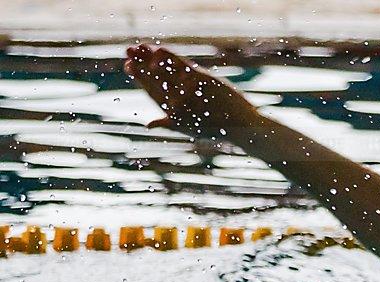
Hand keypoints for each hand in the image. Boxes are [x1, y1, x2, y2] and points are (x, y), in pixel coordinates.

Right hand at [123, 44, 259, 135]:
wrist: (243, 128)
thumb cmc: (218, 129)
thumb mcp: (190, 128)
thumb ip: (168, 123)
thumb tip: (148, 124)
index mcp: (172, 113)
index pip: (150, 90)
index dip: (138, 77)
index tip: (128, 65)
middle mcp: (177, 103)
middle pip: (154, 78)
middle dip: (139, 63)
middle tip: (128, 51)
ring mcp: (188, 91)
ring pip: (164, 71)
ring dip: (148, 57)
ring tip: (139, 47)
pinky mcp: (200, 81)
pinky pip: (180, 66)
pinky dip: (168, 57)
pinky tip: (158, 49)